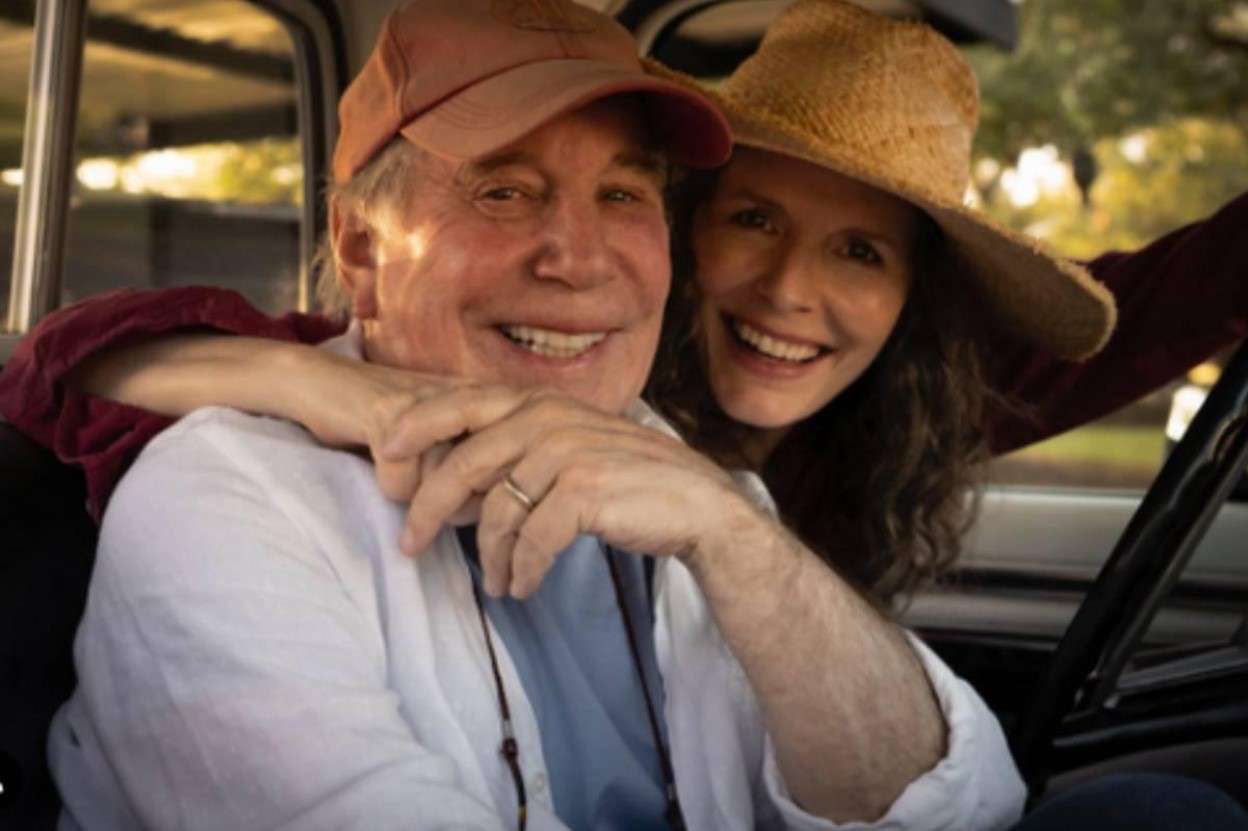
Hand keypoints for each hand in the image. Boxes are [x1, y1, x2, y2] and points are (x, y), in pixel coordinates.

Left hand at [383, 386, 759, 597]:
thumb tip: (456, 482)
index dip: (413, 429)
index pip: (458, 403)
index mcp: (539, 400)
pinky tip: (523, 586)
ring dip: (488, 556)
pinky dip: (522, 570)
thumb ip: (519, 448)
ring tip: (495, 582)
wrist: (698, 506)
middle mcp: (548, 415)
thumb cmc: (629, 480)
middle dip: (428, 509)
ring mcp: (566, 449)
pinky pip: (530, 539)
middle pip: (462, 463)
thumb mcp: (571, 447)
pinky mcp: (583, 488)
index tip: (384, 465)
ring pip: (496, 510)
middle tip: (410, 545)